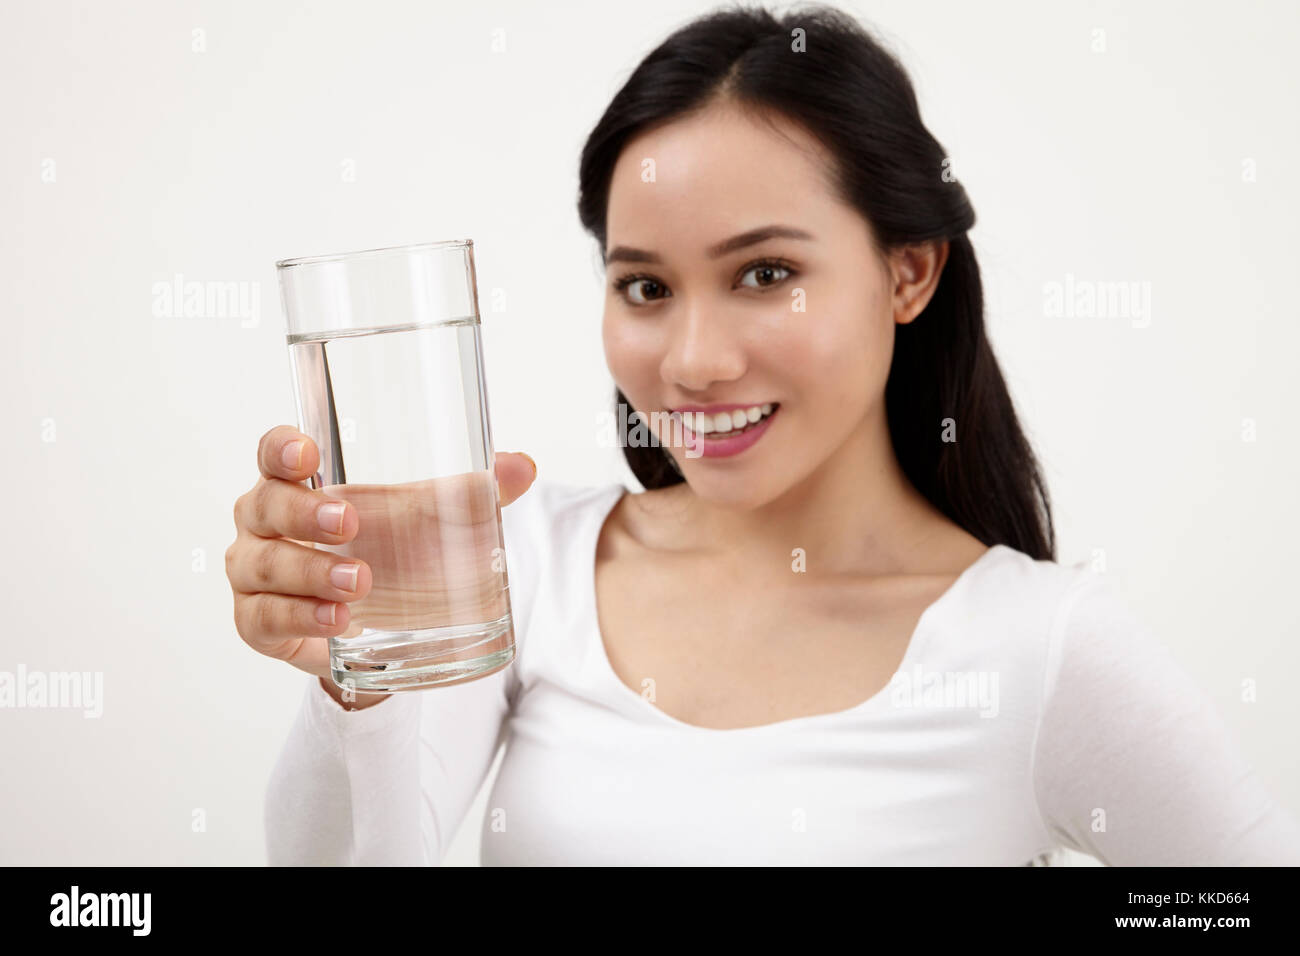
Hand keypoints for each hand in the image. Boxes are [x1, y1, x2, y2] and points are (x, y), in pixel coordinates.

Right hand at [225, 424, 537, 682]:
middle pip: (263, 506)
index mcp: (298, 483)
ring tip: (358, 583)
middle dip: (302, 513)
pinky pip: (264, 619)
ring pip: (263, 567)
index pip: (274, 454)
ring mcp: (254, 574)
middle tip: (349, 522)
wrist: (377, 627)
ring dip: (308, 574)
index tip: (307, 452)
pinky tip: (336, 621)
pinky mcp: (259, 623)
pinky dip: (300, 619)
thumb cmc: (390, 551)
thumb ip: (471, 493)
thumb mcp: (429, 519)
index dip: (281, 449)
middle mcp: (264, 523)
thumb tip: (524, 468)